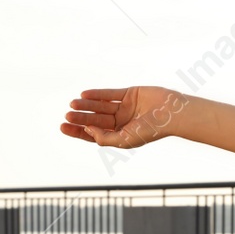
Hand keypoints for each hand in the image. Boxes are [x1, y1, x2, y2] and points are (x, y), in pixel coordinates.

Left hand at [60, 86, 188, 148]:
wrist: (171, 113)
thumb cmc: (150, 131)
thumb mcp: (124, 140)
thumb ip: (105, 138)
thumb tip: (87, 131)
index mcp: (120, 135)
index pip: (95, 134)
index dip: (78, 131)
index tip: (63, 127)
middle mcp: (121, 122)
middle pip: (95, 119)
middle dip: (81, 118)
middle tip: (66, 115)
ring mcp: (125, 107)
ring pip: (101, 106)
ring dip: (86, 105)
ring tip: (72, 104)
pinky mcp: (129, 94)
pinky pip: (110, 93)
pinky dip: (97, 94)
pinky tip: (84, 94)